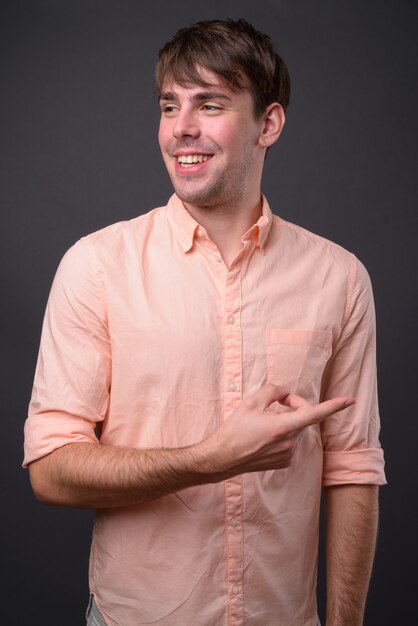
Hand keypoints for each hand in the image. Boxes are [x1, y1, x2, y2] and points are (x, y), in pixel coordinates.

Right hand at [202, 383, 353, 477]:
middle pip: (304, 417)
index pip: (314, 413)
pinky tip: (266, 436)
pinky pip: (292, 442)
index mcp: (282, 427)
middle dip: (295, 406)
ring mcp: (288, 455)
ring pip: (298, 429)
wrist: (222, 459)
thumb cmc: (234, 429)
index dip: (334, 405)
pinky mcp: (285, 462)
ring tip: (266, 421)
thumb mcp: (250, 402)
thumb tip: (285, 391)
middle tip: (277, 401)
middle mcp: (290, 443)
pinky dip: (284, 434)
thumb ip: (272, 391)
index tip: (350, 400)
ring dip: (289, 420)